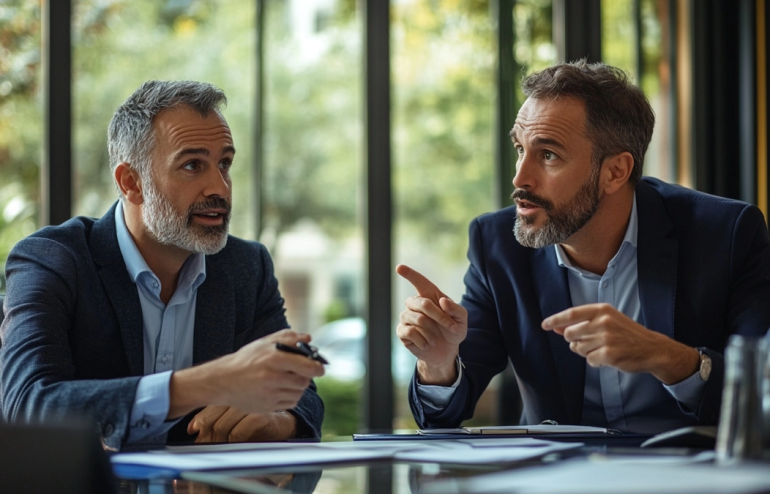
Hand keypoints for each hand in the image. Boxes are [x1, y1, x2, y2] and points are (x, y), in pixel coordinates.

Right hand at [168, 329, 324, 418]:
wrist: (222, 381)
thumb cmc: (246, 360)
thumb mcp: (265, 343)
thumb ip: (288, 338)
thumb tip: (309, 339)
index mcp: (274, 358)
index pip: (308, 366)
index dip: (318, 367)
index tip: (320, 368)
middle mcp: (273, 377)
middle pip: (305, 381)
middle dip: (306, 376)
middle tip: (299, 372)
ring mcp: (270, 394)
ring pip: (299, 393)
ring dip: (298, 386)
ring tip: (285, 379)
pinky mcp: (268, 407)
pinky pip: (291, 403)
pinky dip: (290, 396)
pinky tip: (279, 389)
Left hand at [188, 405, 296, 442]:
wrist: (286, 421)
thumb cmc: (260, 417)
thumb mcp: (238, 413)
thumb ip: (220, 415)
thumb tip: (194, 428)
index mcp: (234, 392)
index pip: (209, 405)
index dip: (198, 419)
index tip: (192, 430)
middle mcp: (241, 396)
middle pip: (213, 417)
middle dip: (206, 435)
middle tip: (203, 445)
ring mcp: (251, 405)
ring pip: (223, 426)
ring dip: (218, 441)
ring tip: (218, 447)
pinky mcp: (261, 416)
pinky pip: (238, 432)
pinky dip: (232, 442)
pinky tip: (233, 445)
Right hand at [395, 264, 467, 384]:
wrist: (446, 351)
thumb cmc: (453, 330)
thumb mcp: (461, 319)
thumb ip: (455, 309)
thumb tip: (443, 301)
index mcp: (430, 296)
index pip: (419, 281)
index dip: (409, 274)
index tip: (400, 268)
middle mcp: (415, 304)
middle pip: (421, 302)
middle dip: (438, 316)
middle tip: (452, 327)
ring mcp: (407, 317)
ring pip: (416, 318)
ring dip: (431, 330)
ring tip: (436, 338)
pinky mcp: (402, 331)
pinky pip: (409, 331)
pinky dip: (422, 340)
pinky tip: (426, 344)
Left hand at [541, 303, 698, 383]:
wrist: (652, 349)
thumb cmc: (626, 334)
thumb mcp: (606, 321)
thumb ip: (581, 323)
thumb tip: (556, 327)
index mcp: (602, 310)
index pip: (571, 314)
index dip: (555, 320)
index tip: (543, 325)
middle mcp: (603, 321)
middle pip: (570, 334)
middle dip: (574, 340)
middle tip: (589, 341)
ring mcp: (606, 338)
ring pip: (578, 348)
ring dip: (586, 352)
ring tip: (602, 348)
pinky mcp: (609, 354)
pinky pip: (589, 361)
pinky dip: (595, 361)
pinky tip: (608, 357)